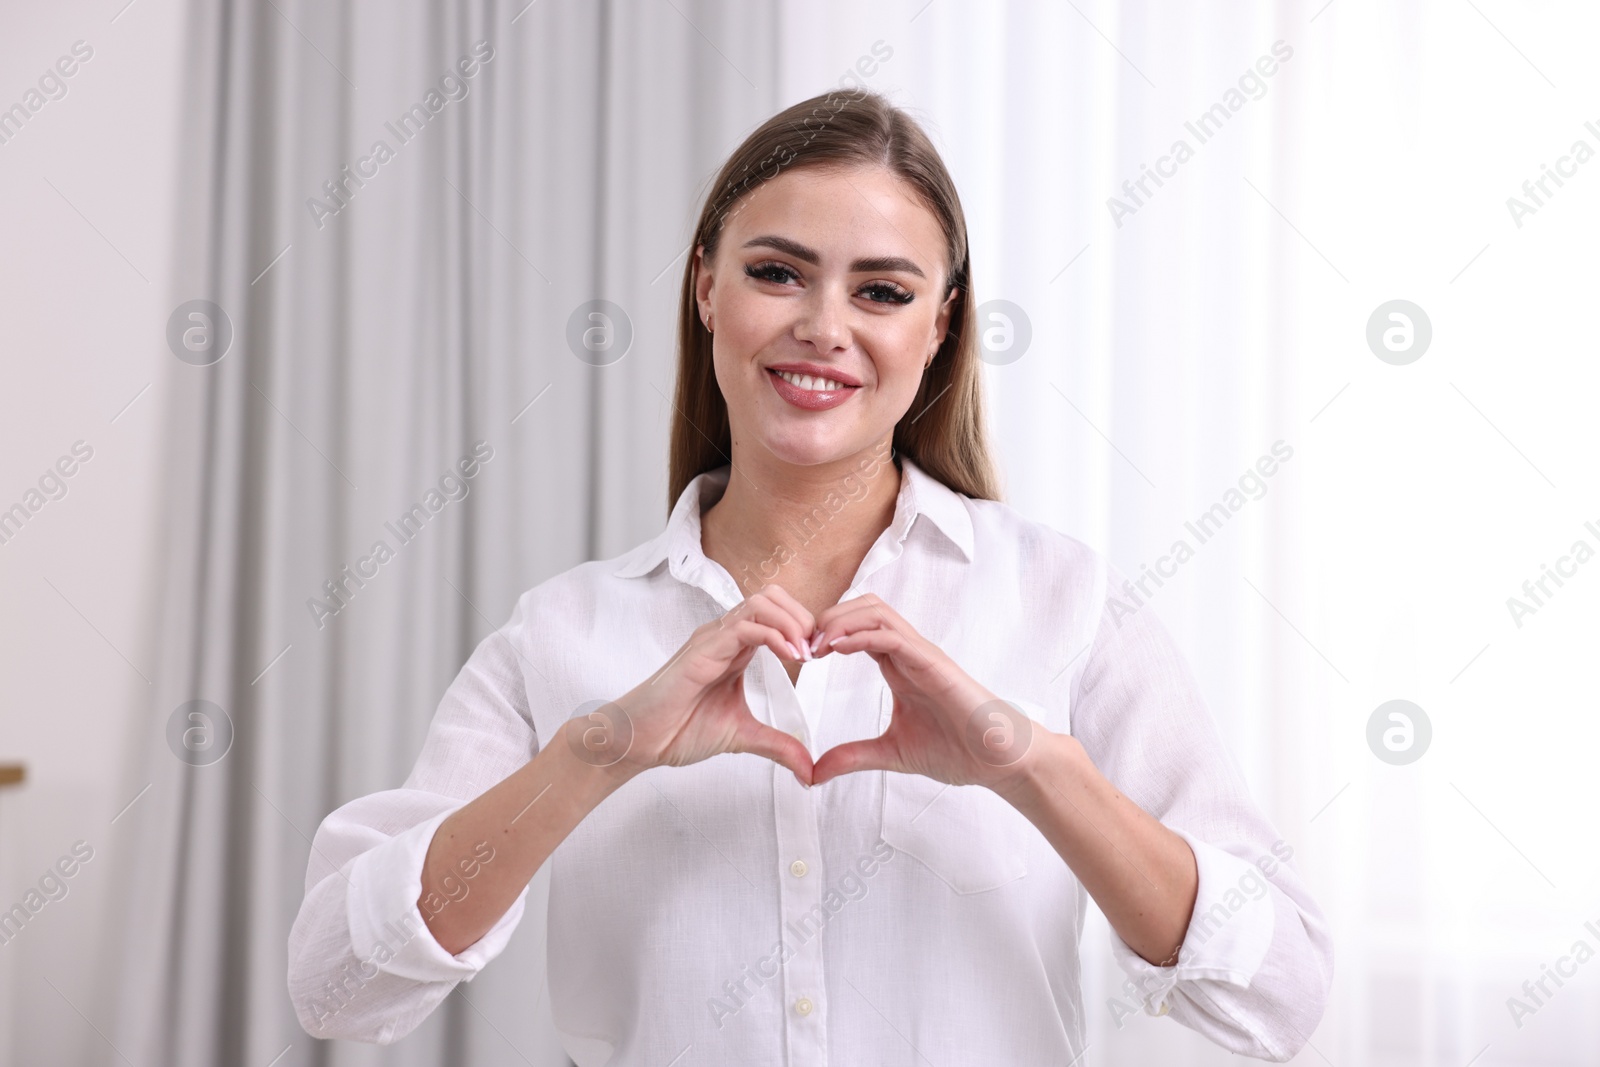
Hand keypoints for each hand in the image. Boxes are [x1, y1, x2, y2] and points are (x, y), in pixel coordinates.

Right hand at [575, 585, 816, 784]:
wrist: (637, 741)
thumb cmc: (677, 730)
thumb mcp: (742, 737)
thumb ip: (778, 746)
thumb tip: (809, 770)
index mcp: (734, 648)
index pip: (776, 614)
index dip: (804, 627)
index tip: (822, 656)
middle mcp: (723, 635)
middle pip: (773, 597)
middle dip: (804, 617)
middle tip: (819, 650)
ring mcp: (711, 639)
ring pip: (761, 602)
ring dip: (792, 622)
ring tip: (807, 653)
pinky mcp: (701, 650)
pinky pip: (744, 625)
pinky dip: (774, 635)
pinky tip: (791, 658)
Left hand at [808, 594, 1036, 791]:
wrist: (998, 760)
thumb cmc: (958, 750)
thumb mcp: (891, 754)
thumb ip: (854, 757)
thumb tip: (815, 773)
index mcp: (898, 666)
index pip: (856, 629)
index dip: (825, 634)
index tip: (799, 654)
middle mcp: (908, 652)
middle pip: (863, 607)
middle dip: (827, 618)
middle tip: (800, 645)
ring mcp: (921, 654)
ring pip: (876, 611)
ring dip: (840, 620)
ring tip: (815, 644)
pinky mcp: (933, 663)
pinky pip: (892, 636)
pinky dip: (862, 635)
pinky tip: (838, 648)